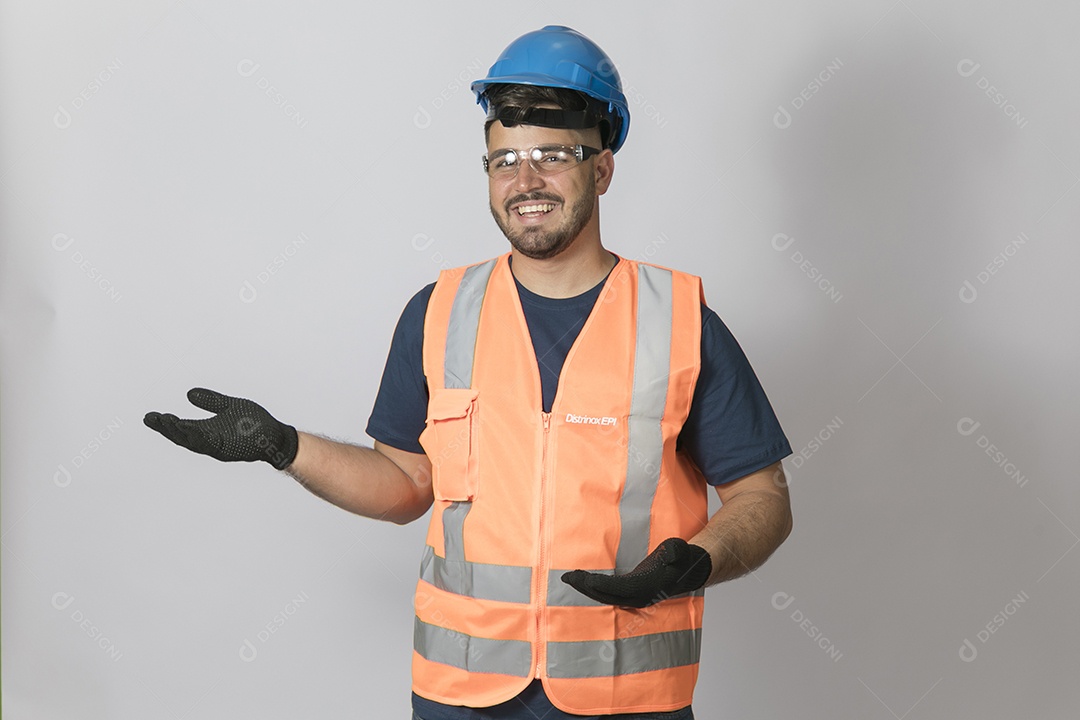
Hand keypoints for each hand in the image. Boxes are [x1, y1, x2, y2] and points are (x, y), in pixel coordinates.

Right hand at [144, 388, 298, 469]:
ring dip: (180, 432)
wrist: (275, 436)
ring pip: (194, 441)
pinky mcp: (230, 448)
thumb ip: (211, 401)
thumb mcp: (229, 406)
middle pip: (182, 437)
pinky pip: (212, 443)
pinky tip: (190, 428)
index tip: (149, 417)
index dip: (165, 424)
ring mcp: (219, 446)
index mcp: (207, 431)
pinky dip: (200, 437)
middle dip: (166, 429)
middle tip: (151, 419)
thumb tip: (189, 393)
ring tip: (166, 422)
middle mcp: (209, 441)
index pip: (181, 428)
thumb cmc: (254, 424)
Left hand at [561, 537, 711, 607]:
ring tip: (569, 578)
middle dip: (585, 587)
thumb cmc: (681, 558)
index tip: (583, 578)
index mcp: (646, 587)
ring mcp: (633, 598)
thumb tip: (671, 554)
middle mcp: (638, 597)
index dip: (599, 584)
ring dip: (586, 588)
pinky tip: (583, 580)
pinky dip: (593, 588)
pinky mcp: (630, 595)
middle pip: (606, 595)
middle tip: (566, 576)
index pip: (618, 588)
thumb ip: (676, 551)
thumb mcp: (680, 550)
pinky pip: (608, 594)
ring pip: (605, 596)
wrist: (687, 570)